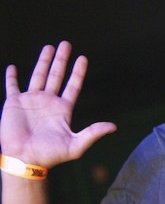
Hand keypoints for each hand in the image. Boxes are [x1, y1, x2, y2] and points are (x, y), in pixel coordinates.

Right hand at [1, 41, 115, 168]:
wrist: (25, 160)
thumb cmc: (50, 155)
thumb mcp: (76, 145)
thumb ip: (93, 133)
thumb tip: (114, 126)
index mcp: (62, 110)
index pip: (73, 86)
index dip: (78, 72)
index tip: (83, 58)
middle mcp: (48, 102)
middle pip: (57, 76)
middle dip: (61, 60)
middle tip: (66, 44)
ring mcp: (30, 101)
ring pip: (38, 76)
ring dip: (43, 62)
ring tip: (49, 47)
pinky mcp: (14, 104)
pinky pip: (12, 86)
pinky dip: (12, 77)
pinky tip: (13, 67)